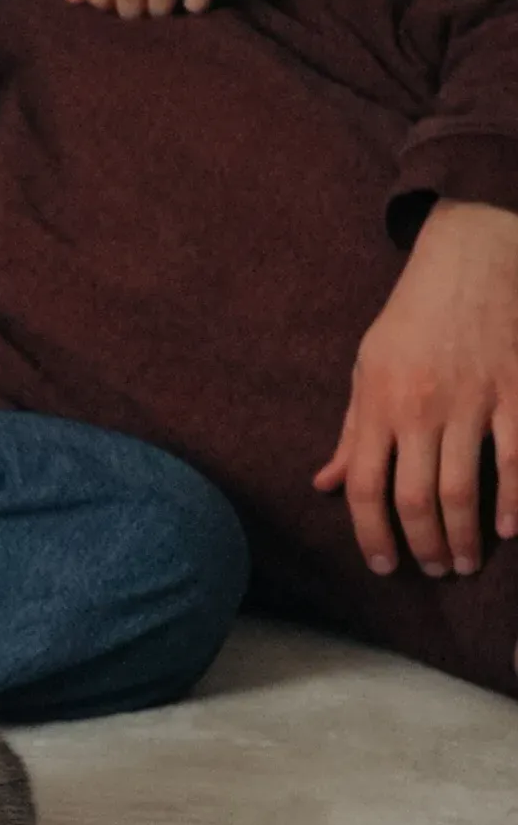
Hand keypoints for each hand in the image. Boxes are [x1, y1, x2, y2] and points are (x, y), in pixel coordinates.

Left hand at [313, 200, 517, 574]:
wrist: (473, 255)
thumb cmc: (414, 315)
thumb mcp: (368, 367)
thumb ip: (353, 431)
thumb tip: (326, 483)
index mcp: (379, 403)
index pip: (366, 488)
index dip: (371, 535)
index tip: (383, 565)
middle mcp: (422, 407)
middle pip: (415, 499)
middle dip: (423, 545)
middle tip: (433, 569)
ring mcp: (473, 399)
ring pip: (464, 488)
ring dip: (465, 536)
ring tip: (465, 561)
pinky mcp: (517, 388)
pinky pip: (515, 457)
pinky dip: (514, 500)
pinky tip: (508, 529)